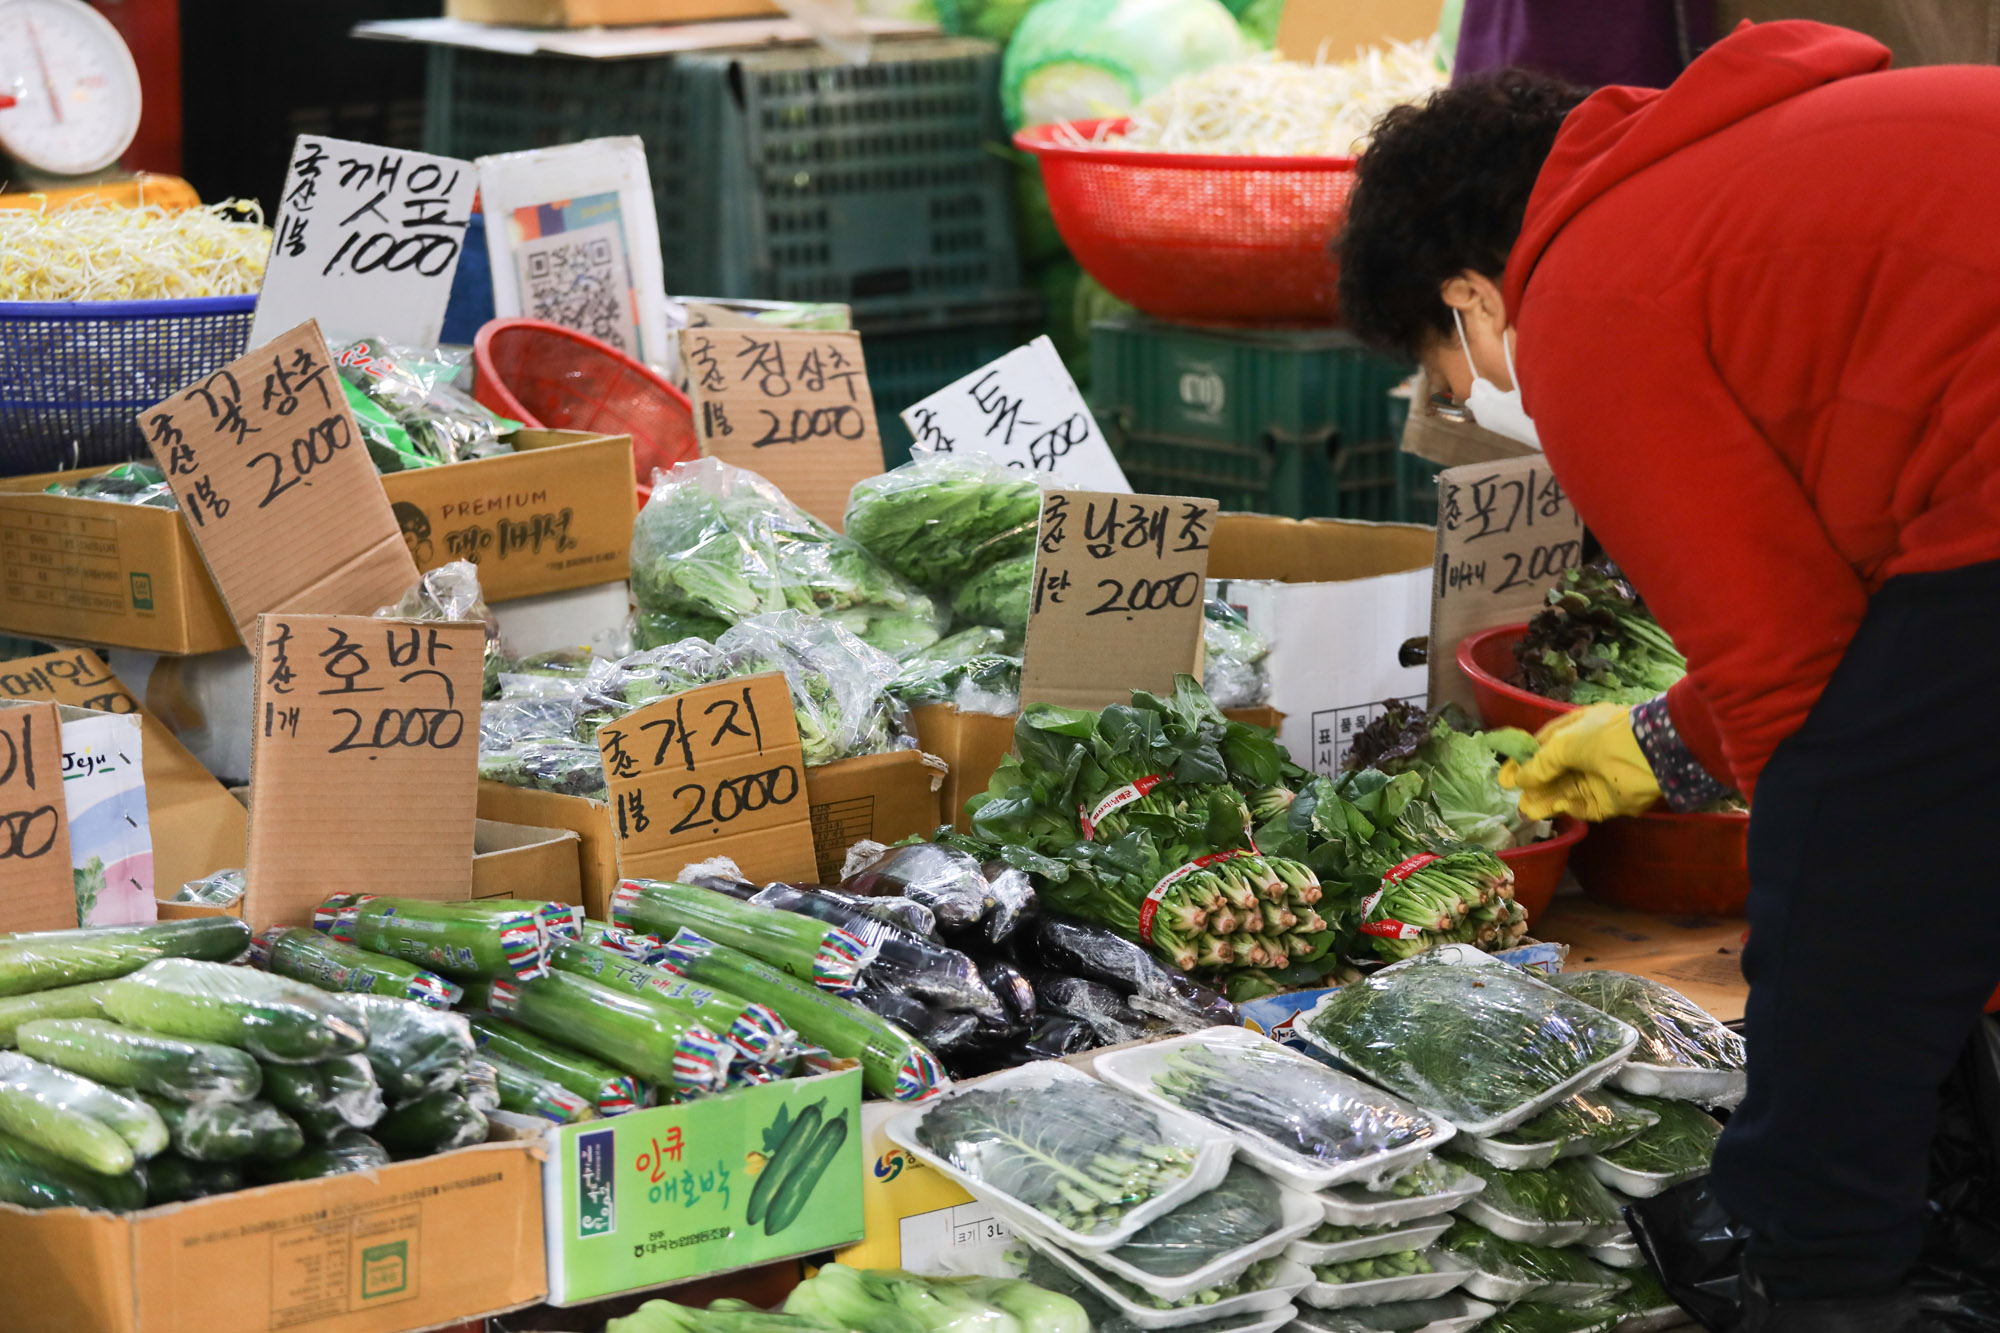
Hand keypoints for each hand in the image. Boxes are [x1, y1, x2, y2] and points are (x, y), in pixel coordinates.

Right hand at [1498, 704, 1660, 822]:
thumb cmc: (1602, 738)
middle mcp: (1589, 752)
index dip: (1524, 761)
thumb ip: (1538, 764)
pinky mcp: (1611, 799)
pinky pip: (1585, 805)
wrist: (1649, 755)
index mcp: (1579, 730)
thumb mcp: (1561, 744)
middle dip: (1535, 784)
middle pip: (1556, 772)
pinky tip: (1554, 807)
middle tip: (1516, 797)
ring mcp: (1600, 777)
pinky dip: (1569, 807)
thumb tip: (1517, 778)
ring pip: (1567, 790)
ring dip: (1547, 799)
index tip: (1505, 778)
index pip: (1545, 747)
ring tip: (1527, 809)